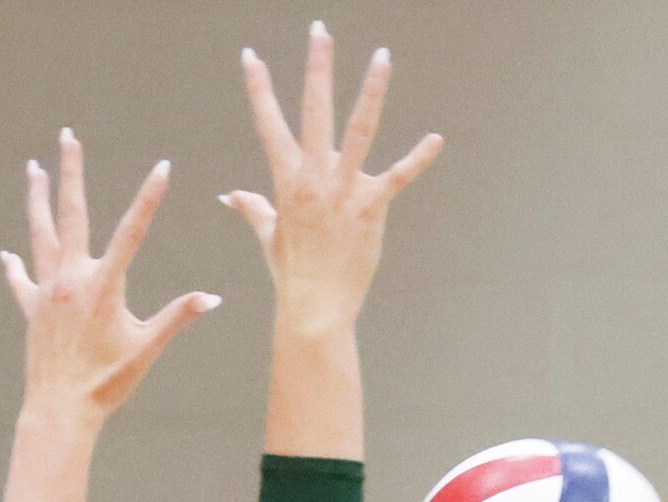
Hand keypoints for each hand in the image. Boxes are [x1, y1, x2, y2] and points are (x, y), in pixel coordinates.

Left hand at [0, 129, 217, 425]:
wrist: (60, 408)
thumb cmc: (108, 382)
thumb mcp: (147, 349)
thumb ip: (178, 318)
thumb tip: (212, 298)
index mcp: (103, 286)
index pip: (132, 231)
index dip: (150, 198)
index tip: (163, 167)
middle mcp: (70, 279)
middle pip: (71, 213)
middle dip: (71, 172)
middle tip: (68, 136)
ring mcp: (46, 291)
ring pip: (39, 233)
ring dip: (37, 199)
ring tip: (34, 169)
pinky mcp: (31, 309)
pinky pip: (21, 280)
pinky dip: (16, 266)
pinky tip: (10, 254)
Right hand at [227, 23, 441, 336]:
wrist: (315, 305)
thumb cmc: (292, 273)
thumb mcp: (268, 235)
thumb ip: (252, 208)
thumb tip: (231, 196)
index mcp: (286, 179)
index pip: (268, 123)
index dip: (259, 88)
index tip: (251, 55)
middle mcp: (313, 176)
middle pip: (315, 110)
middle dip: (318, 67)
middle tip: (320, 30)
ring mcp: (342, 190)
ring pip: (359, 129)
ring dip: (372, 90)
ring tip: (382, 56)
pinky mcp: (370, 208)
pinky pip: (397, 177)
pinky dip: (418, 159)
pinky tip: (436, 139)